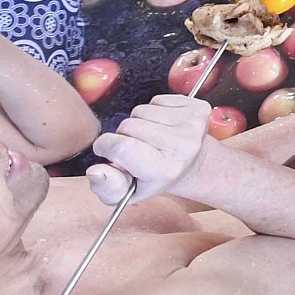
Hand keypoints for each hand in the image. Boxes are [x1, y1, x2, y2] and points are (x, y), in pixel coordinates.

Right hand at [87, 94, 209, 204]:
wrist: (194, 164)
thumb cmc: (156, 179)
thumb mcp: (128, 193)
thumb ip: (107, 187)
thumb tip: (95, 171)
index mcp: (165, 170)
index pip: (122, 147)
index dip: (106, 145)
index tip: (107, 150)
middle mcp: (183, 146)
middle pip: (128, 126)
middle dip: (123, 135)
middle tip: (136, 148)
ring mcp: (192, 125)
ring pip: (140, 110)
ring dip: (139, 122)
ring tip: (150, 138)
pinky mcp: (198, 108)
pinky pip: (157, 100)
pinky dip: (153, 112)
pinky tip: (162, 126)